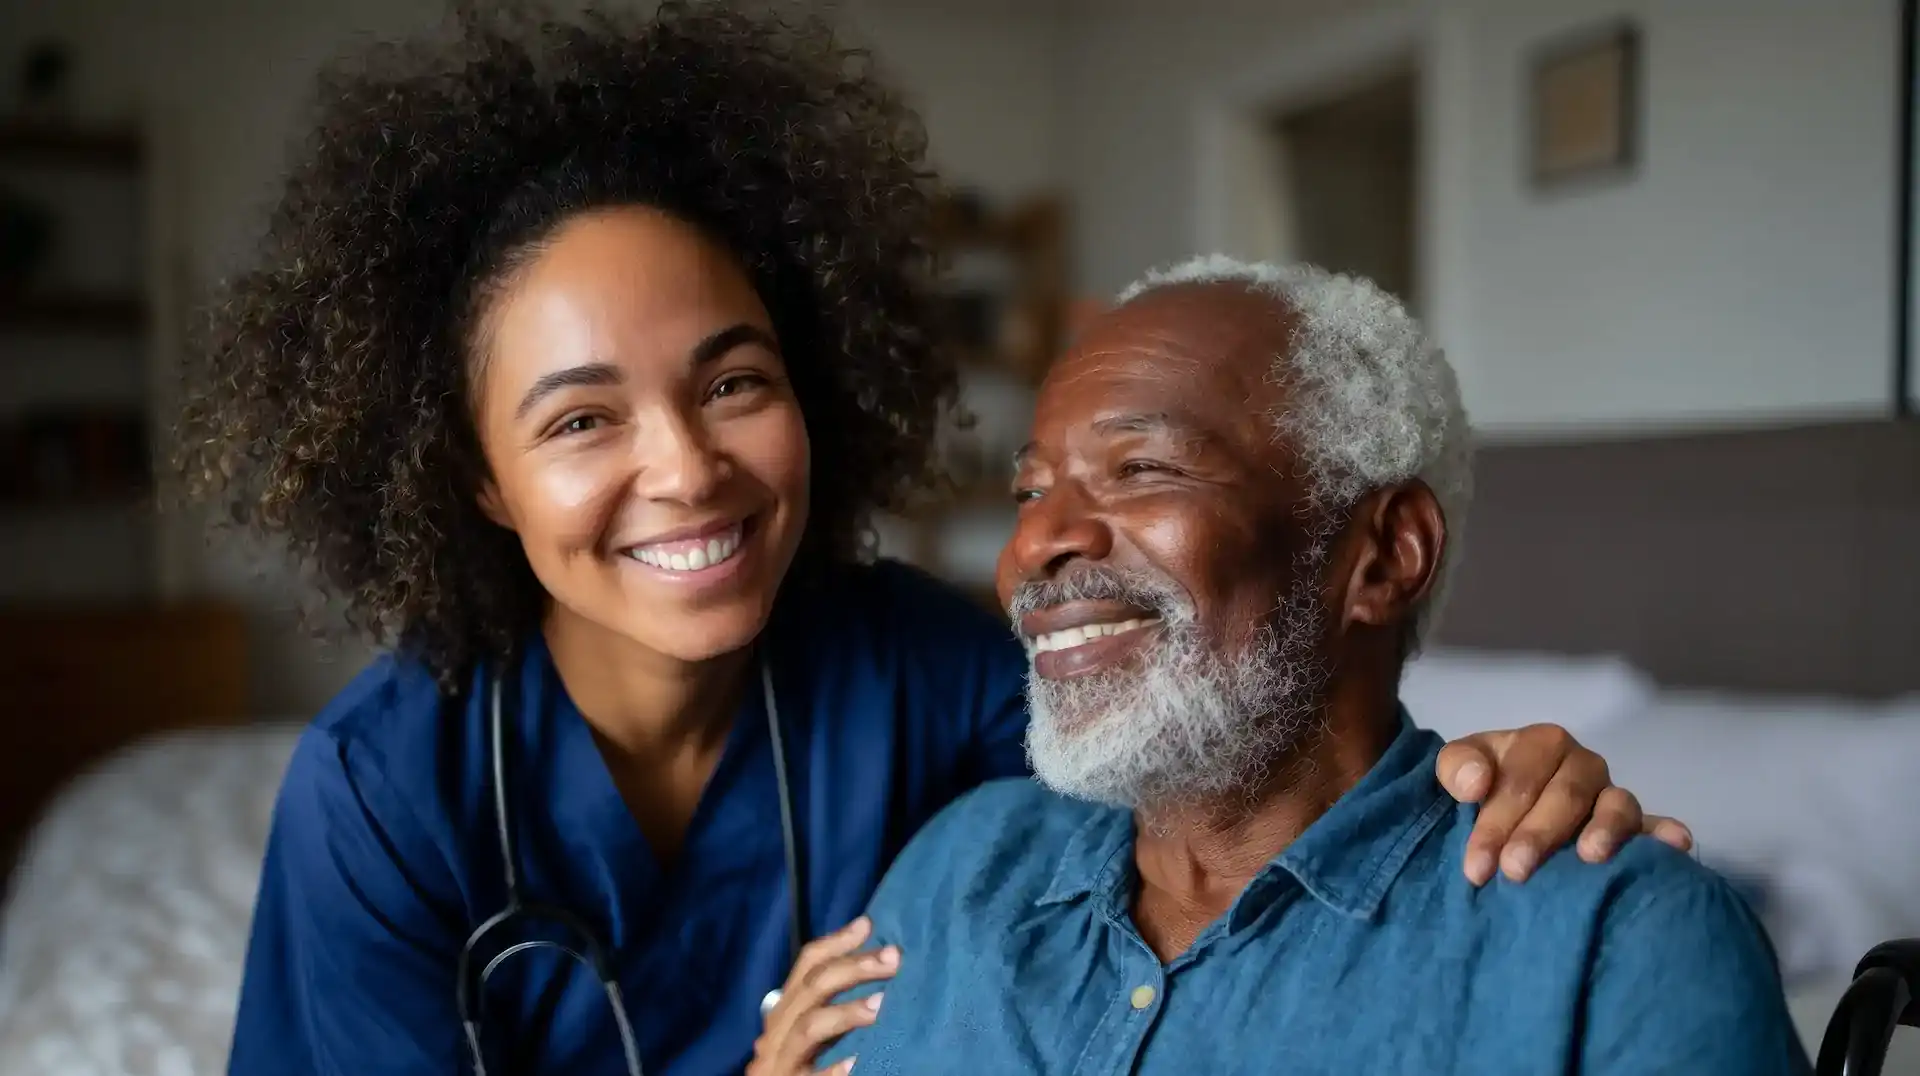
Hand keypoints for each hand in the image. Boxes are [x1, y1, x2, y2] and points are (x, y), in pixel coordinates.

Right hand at [748, 916, 895, 1075]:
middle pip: (811, 989)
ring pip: (808, 1028)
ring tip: (883, 1004)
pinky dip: (834, 1068)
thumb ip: (827, 1003)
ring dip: (847, 1012)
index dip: (836, 942)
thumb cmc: (801, 1068)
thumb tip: (872, 957)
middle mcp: (776, 1034)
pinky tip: (860, 1060)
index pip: (805, 966)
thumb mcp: (811, 1033)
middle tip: (894, 958)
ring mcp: (778, 1065)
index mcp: (783, 1013)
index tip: (870, 925)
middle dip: (853, 968)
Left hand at [1437, 724, 1693, 886]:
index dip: (1496, 821)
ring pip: (1617, 806)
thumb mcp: (1458, 768)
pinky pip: (1655, 826)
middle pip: (1566, 795)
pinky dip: (1666, 833)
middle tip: (1514, 872)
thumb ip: (1458, 767)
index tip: (1476, 866)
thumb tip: (1476, 783)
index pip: (1520, 779)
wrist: (1502, 799)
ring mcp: (1612, 795)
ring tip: (1591, 857)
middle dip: (1539, 834)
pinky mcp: (1636, 826)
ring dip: (1606, 830)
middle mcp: (1583, 765)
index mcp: (1542, 744)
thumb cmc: (1482, 784)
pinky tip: (1676, 845)